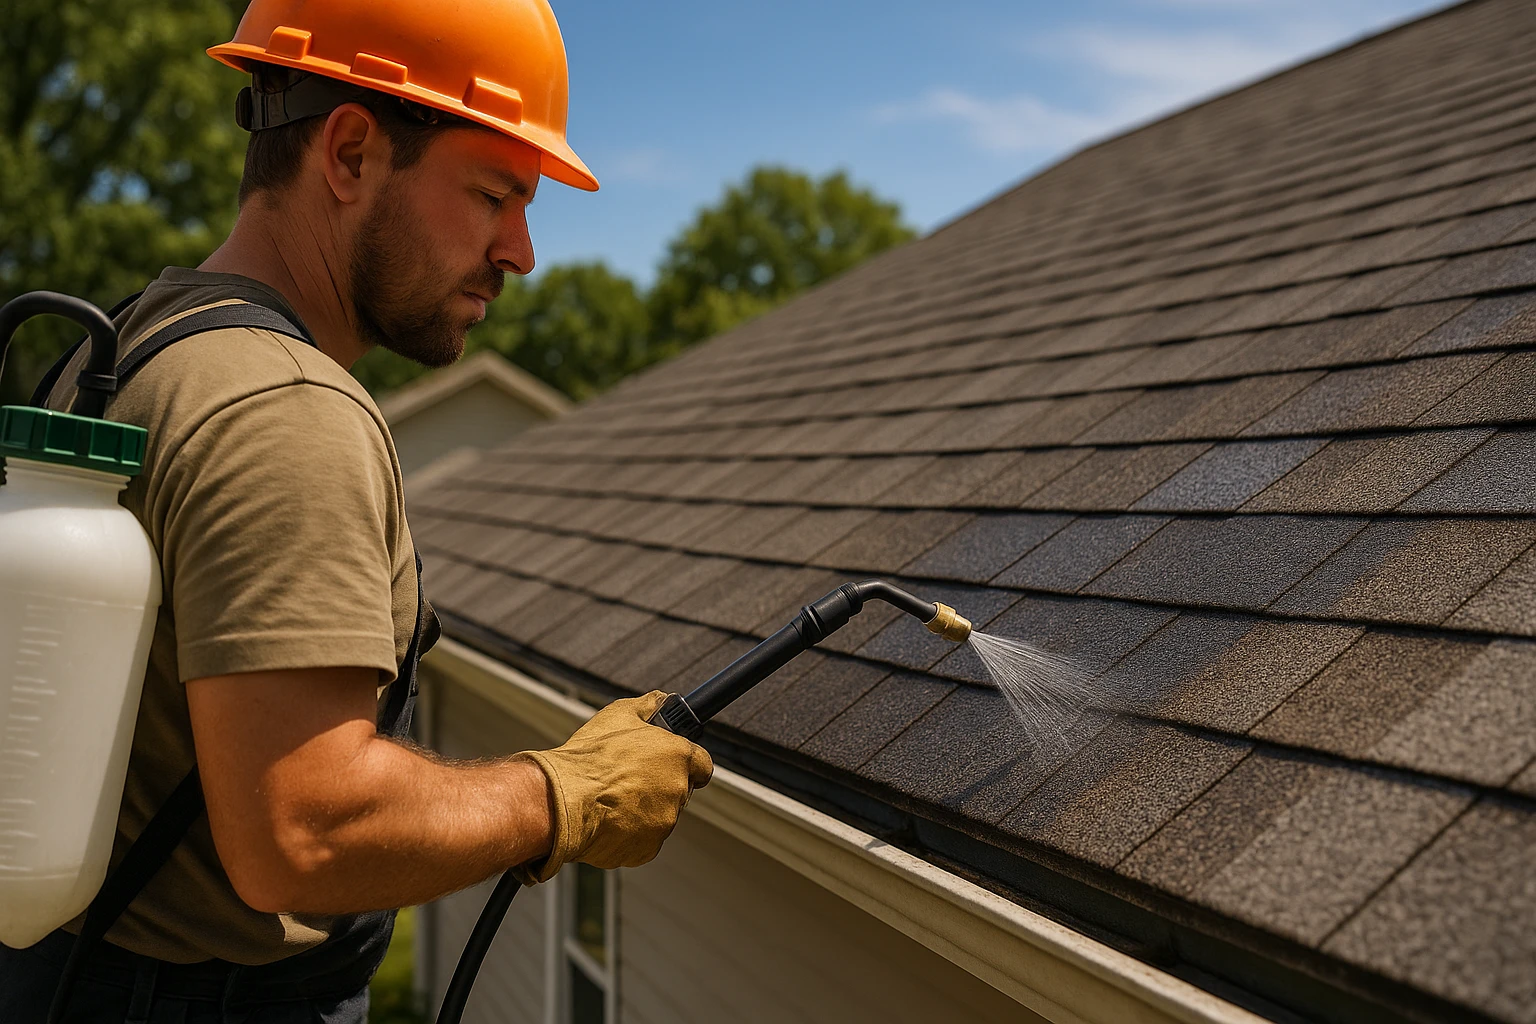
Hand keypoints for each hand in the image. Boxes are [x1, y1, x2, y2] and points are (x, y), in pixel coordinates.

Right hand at [517, 691, 712, 882]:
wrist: (562, 801)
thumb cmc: (588, 757)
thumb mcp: (618, 714)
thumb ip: (649, 704)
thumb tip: (662, 700)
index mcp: (678, 756)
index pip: (702, 765)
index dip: (686, 764)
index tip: (671, 764)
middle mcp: (678, 791)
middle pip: (679, 791)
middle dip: (659, 786)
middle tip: (628, 780)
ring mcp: (664, 823)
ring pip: (660, 817)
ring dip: (643, 810)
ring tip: (610, 799)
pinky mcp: (647, 849)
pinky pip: (643, 841)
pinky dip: (629, 834)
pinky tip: (607, 820)